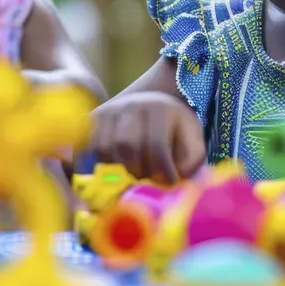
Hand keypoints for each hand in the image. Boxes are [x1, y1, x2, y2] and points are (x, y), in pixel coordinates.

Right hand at [87, 91, 205, 183]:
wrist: (157, 111)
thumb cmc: (177, 133)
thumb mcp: (193, 144)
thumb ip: (189, 162)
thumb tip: (170, 180)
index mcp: (160, 108)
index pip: (156, 144)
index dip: (162, 170)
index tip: (170, 182)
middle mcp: (132, 103)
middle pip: (127, 146)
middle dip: (139, 170)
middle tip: (149, 177)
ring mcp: (110, 109)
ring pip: (105, 148)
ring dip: (119, 168)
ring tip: (135, 170)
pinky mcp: (95, 118)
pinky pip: (91, 147)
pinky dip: (103, 162)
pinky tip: (119, 165)